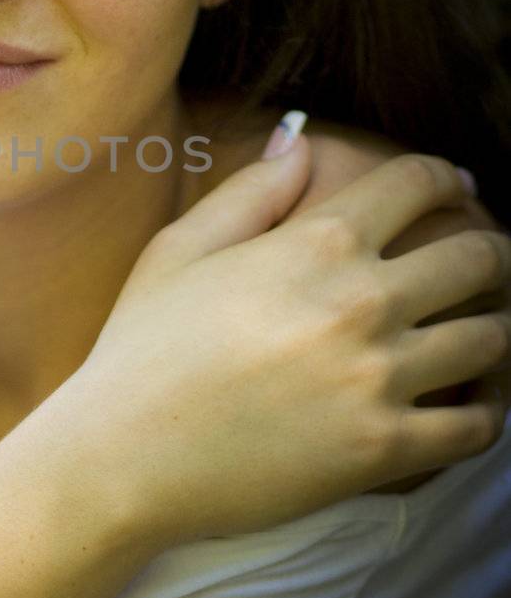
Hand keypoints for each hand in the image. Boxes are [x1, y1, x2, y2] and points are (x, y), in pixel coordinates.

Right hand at [70, 140, 510, 546]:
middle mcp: (361, 301)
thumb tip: (301, 140)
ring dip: (493, 330)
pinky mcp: (384, 449)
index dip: (446, 178)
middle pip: (478, 257)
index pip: (418, 183)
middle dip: (491, 252)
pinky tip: (470, 404)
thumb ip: (251, 191)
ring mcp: (378, 378)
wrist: (123, 457)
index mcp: (315, 243)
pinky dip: (485, 413)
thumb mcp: (179, 250)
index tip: (457, 189)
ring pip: (491, 339)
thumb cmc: (142, 350)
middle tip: (483, 263)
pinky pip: (477, 428)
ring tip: (481, 333)